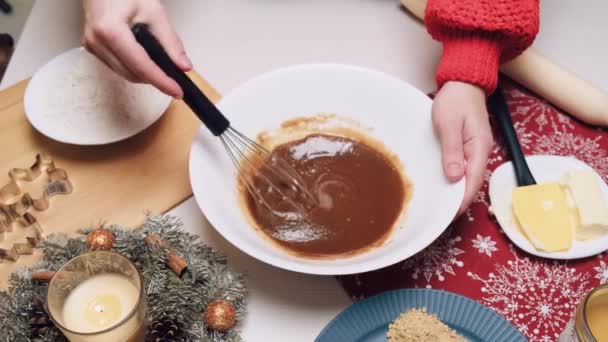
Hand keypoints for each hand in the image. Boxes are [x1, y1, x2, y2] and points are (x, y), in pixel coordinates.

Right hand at [82, 0, 190, 96]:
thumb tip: (183, 66)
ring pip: (124, 74)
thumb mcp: (155, 13)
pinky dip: (133, 67)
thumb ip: (170, 42)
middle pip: (132, 73)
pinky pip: (117, 67)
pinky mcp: (92, 48)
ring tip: (160, 66)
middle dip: (154, 78)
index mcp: (110, 29)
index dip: (161, 81)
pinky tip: (144, 59)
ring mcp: (92, 45)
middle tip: (174, 79)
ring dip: (144, 74)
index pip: (141, 65)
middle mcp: (97, 40)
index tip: (176, 91)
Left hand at [432, 81, 493, 214]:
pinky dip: (455, 180)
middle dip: (459, 201)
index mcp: (479, 148)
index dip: (461, 201)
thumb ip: (452, 150)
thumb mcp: (449, 124)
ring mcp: (476, 150)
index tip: (448, 215)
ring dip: (456, 192)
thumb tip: (455, 177)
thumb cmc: (455, 99)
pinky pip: (464, 169)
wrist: (464, 82)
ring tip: (440, 205)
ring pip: (468, 178)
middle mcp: (481, 152)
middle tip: (440, 216)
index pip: (472, 183)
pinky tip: (444, 185)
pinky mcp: (469, 147)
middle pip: (472, 184)